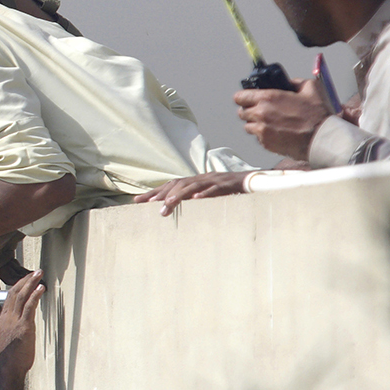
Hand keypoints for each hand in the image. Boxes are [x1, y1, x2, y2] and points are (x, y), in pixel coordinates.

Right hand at [0, 271, 45, 377]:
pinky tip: (41, 288)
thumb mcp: (12, 336)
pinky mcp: (23, 326)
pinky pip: (29, 307)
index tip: (28, 277)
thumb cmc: (13, 355)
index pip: (10, 295)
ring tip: (39, 274)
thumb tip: (26, 320)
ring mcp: (15, 321)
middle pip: (14, 292)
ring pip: (21, 296)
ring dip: (31, 283)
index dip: (19, 284)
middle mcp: (7, 317)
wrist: (10, 367)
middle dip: (26, 280)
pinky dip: (35, 296)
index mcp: (4, 318)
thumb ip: (17, 325)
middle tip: (36, 271)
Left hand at [136, 172, 251, 213]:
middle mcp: (200, 179)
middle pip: (177, 184)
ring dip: (178, 195)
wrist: (252, 180)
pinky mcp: (226, 185)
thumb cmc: (227, 190)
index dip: (154, 192)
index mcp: (194, 182)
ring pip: (192, 186)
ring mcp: (212, 180)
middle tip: (148, 204)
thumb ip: (191, 200)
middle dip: (162, 194)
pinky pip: (214, 189)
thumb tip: (172, 211)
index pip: (170, 186)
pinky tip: (195, 200)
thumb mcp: (206, 195)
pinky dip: (204, 194)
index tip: (137, 201)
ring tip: (166, 205)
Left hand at [235, 78, 329, 160]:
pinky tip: (276, 132)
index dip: (243, 97)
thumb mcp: (310, 88)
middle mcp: (261, 114)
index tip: (247, 98)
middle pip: (242, 112)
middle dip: (249, 110)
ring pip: (248, 126)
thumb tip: (288, 83)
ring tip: (270, 122)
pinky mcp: (266, 143)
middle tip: (261, 110)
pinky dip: (263, 135)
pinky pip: (257, 138)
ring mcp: (262, 130)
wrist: (322, 138)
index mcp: (268, 98)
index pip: (240, 97)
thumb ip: (294, 82)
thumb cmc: (317, 115)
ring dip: (255, 124)